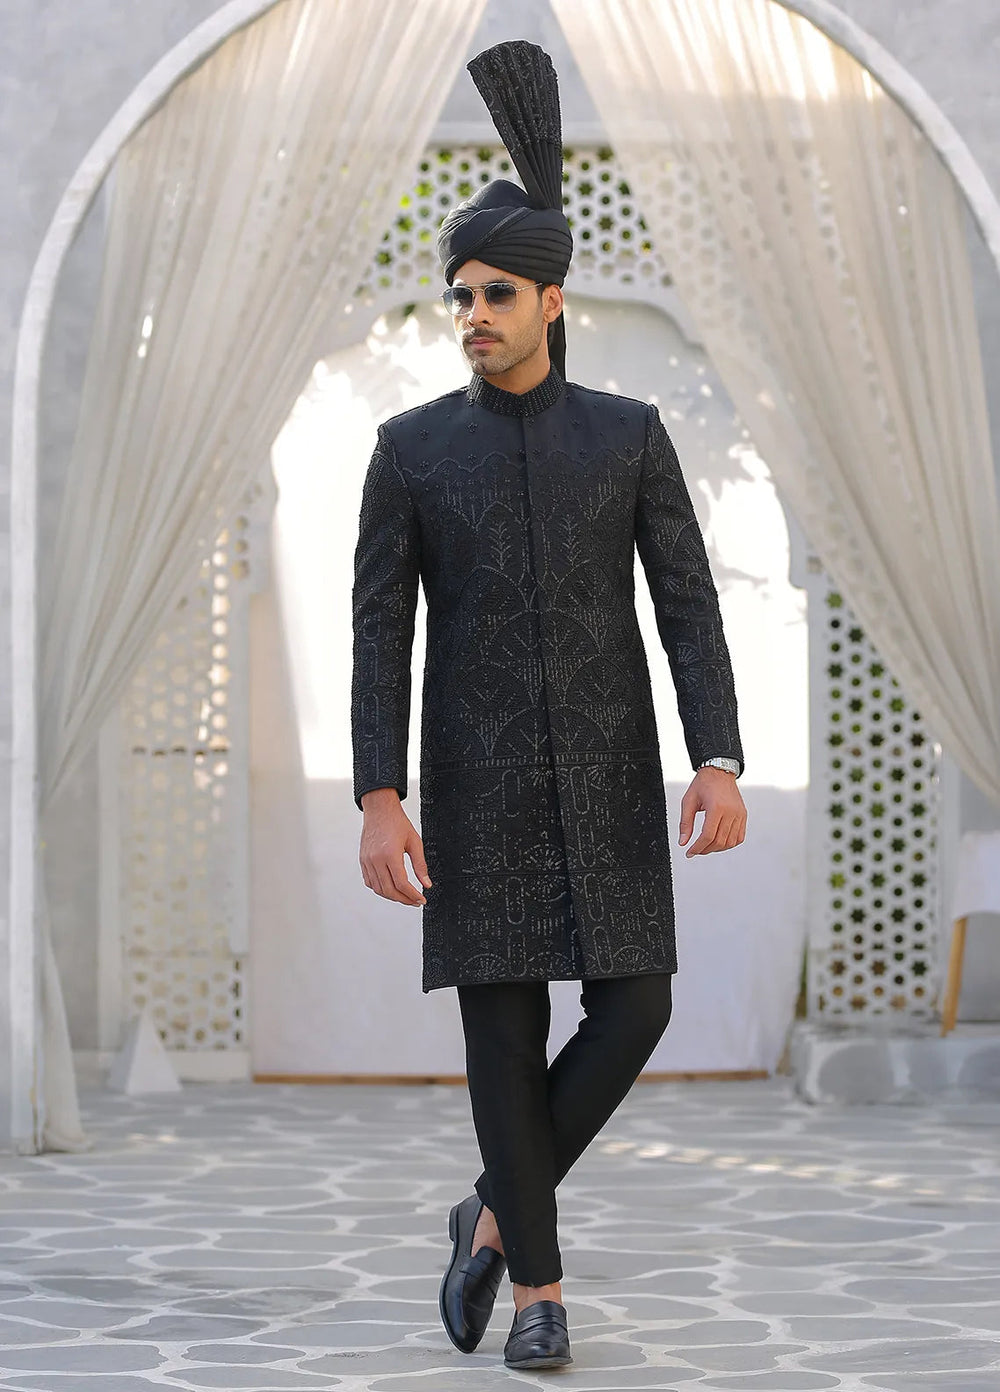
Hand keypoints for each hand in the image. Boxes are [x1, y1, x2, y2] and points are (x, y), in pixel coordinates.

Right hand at [359, 788, 432, 904]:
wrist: (379, 810)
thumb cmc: (397, 823)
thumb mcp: (415, 842)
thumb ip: (420, 865)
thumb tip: (426, 884)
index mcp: (390, 854)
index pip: (401, 884)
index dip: (412, 896)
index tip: (421, 900)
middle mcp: (376, 860)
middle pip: (389, 890)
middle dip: (403, 900)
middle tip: (415, 902)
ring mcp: (367, 861)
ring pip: (378, 889)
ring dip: (392, 896)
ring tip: (404, 896)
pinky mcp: (363, 861)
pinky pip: (370, 882)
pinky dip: (380, 889)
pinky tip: (390, 888)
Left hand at [678, 767, 746, 857]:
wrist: (719, 771)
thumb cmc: (704, 784)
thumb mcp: (688, 801)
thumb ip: (685, 823)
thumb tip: (683, 842)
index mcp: (716, 807)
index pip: (708, 836)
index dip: (698, 848)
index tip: (690, 852)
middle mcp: (730, 811)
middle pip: (719, 841)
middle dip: (705, 850)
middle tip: (696, 850)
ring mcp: (739, 814)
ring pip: (730, 842)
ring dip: (717, 848)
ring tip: (706, 847)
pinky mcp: (743, 815)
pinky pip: (739, 837)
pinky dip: (729, 843)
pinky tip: (719, 842)